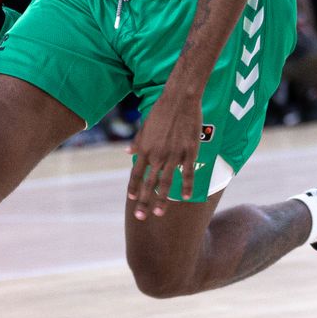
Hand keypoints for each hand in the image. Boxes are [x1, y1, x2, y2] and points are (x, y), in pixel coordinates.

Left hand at [125, 89, 204, 218]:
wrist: (179, 100)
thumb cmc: (161, 111)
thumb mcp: (144, 126)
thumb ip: (137, 142)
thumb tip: (127, 153)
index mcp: (145, 149)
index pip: (136, 173)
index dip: (133, 187)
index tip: (131, 199)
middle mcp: (157, 156)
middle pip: (149, 183)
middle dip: (144, 202)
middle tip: (140, 217)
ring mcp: (174, 156)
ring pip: (167, 183)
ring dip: (162, 200)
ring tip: (159, 213)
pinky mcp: (189, 152)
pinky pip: (188, 174)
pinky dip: (187, 187)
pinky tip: (187, 198)